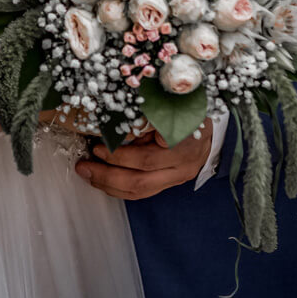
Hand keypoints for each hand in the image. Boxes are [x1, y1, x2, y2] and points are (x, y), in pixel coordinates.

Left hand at [74, 119, 212, 199]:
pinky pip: (143, 191)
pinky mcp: (171, 183)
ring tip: (88, 174)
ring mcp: (177, 177)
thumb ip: (142, 118)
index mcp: (183, 142)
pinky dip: (120, 187)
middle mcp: (182, 165)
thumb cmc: (187, 109)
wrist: (212, 124)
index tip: (97, 145)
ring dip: (109, 184)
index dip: (118, 156)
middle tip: (84, 165)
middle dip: (106, 174)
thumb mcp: (167, 106)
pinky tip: (103, 180)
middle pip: (140, 179)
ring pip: (140, 190)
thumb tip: (109, 127)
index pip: (146, 157)